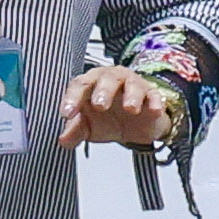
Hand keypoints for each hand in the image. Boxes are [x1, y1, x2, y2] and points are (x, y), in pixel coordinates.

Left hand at [61, 63, 181, 155]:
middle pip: (106, 78)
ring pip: (132, 84)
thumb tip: (63, 139)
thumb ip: (75, 130)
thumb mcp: (89, 127)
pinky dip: (155, 102)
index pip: (79, 85)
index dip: (72, 98)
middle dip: (103, 91)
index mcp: (91, 83)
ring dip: (131, 95)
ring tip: (130, 108)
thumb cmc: (108, 118)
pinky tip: (153, 110)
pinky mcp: (152, 95)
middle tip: (99, 105)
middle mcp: (112, 79)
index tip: (67, 113)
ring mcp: (133, 85)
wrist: (136, 125)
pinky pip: (154, 95)